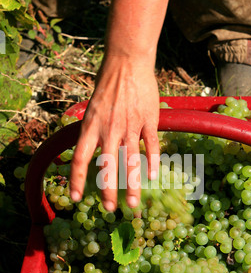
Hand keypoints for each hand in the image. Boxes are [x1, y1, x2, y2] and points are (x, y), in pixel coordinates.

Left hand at [69, 54, 160, 210]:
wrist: (127, 63)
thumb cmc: (107, 85)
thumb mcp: (91, 109)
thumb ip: (92, 132)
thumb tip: (90, 152)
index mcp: (91, 126)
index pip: (80, 159)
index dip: (76, 180)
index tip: (76, 197)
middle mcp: (109, 129)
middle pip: (107, 166)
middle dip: (108, 190)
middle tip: (109, 209)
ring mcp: (130, 126)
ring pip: (131, 161)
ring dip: (132, 185)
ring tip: (133, 204)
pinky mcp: (148, 120)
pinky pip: (151, 145)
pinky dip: (152, 162)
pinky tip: (152, 177)